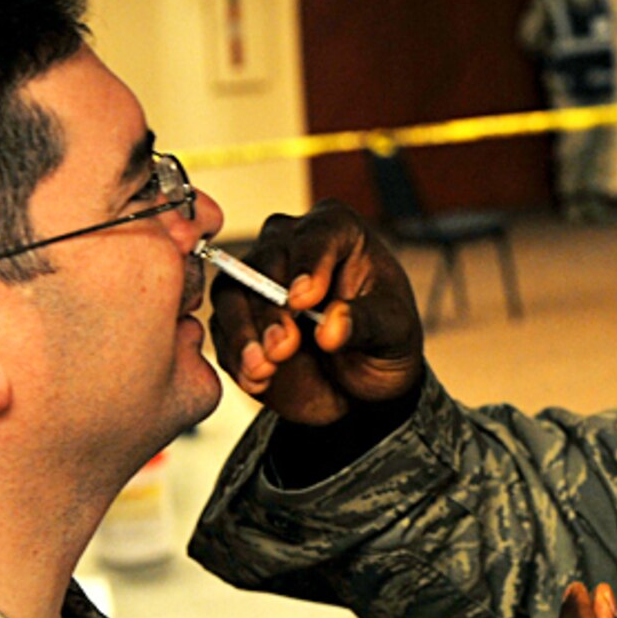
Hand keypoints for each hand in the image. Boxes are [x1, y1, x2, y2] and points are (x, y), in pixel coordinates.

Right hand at [207, 200, 422, 424]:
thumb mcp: (394, 333)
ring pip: (232, 291)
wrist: (361, 384)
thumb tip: (332, 327)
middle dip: (271, 307)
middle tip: (283, 348)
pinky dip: (236, 356)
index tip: (304, 299)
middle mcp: (292, 245)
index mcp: (338, 232)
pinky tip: (257, 380)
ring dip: (245, 332)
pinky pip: (222, 329)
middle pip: (265, 261)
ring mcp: (259, 279)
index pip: (316, 236)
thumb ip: (366, 324)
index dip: (307, 264)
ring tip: (265, 370)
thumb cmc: (383, 342)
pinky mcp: (237, 316)